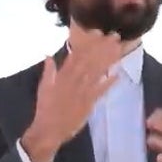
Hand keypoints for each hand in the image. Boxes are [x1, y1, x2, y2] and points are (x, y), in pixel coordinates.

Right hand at [21, 33, 126, 161]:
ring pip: (97, 71)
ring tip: (119, 49)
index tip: (98, 32)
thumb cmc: (45, 109)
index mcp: (62, 76)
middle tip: (115, 36)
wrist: (49, 129)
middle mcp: (74, 81)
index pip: (77, 55)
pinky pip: (101, 90)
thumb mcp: (43, 87)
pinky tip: (118, 74)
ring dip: (109, 59)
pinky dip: (109, 82)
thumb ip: (48, 71)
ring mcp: (83, 91)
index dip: (88, 43)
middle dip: (103, 47)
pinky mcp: (89, 102)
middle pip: (90, 60)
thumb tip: (48, 56)